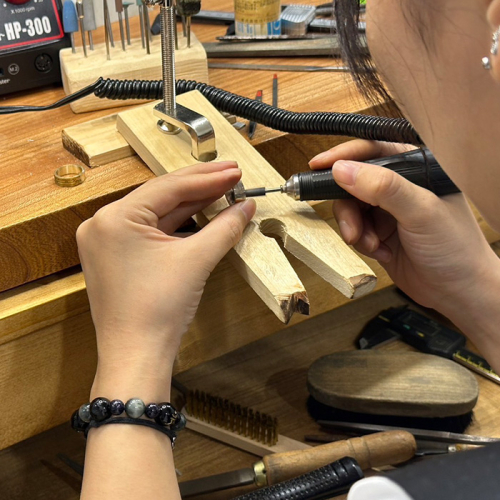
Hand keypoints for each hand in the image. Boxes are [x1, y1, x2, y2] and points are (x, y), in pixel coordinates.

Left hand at [76, 161, 255, 378]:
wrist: (137, 357)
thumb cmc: (157, 310)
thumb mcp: (196, 260)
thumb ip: (225, 227)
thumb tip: (246, 206)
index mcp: (114, 218)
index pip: (168, 187)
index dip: (207, 178)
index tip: (234, 171)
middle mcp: (104, 224)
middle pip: (161, 196)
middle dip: (199, 186)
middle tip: (230, 173)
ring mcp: (108, 241)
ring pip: (157, 213)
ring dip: (191, 204)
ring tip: (222, 190)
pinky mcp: (117, 257)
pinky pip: (151, 231)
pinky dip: (178, 224)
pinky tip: (202, 214)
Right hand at [309, 140, 498, 314]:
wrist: (458, 292)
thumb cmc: (456, 248)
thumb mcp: (420, 212)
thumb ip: (383, 188)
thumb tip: (343, 169)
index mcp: (417, 170)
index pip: (374, 151)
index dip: (344, 156)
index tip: (318, 166)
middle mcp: (401, 187)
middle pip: (355, 183)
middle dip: (348, 207)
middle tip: (350, 226)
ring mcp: (390, 211)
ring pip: (352, 208)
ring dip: (354, 228)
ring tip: (370, 243)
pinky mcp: (381, 232)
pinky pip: (356, 229)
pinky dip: (361, 241)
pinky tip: (380, 252)